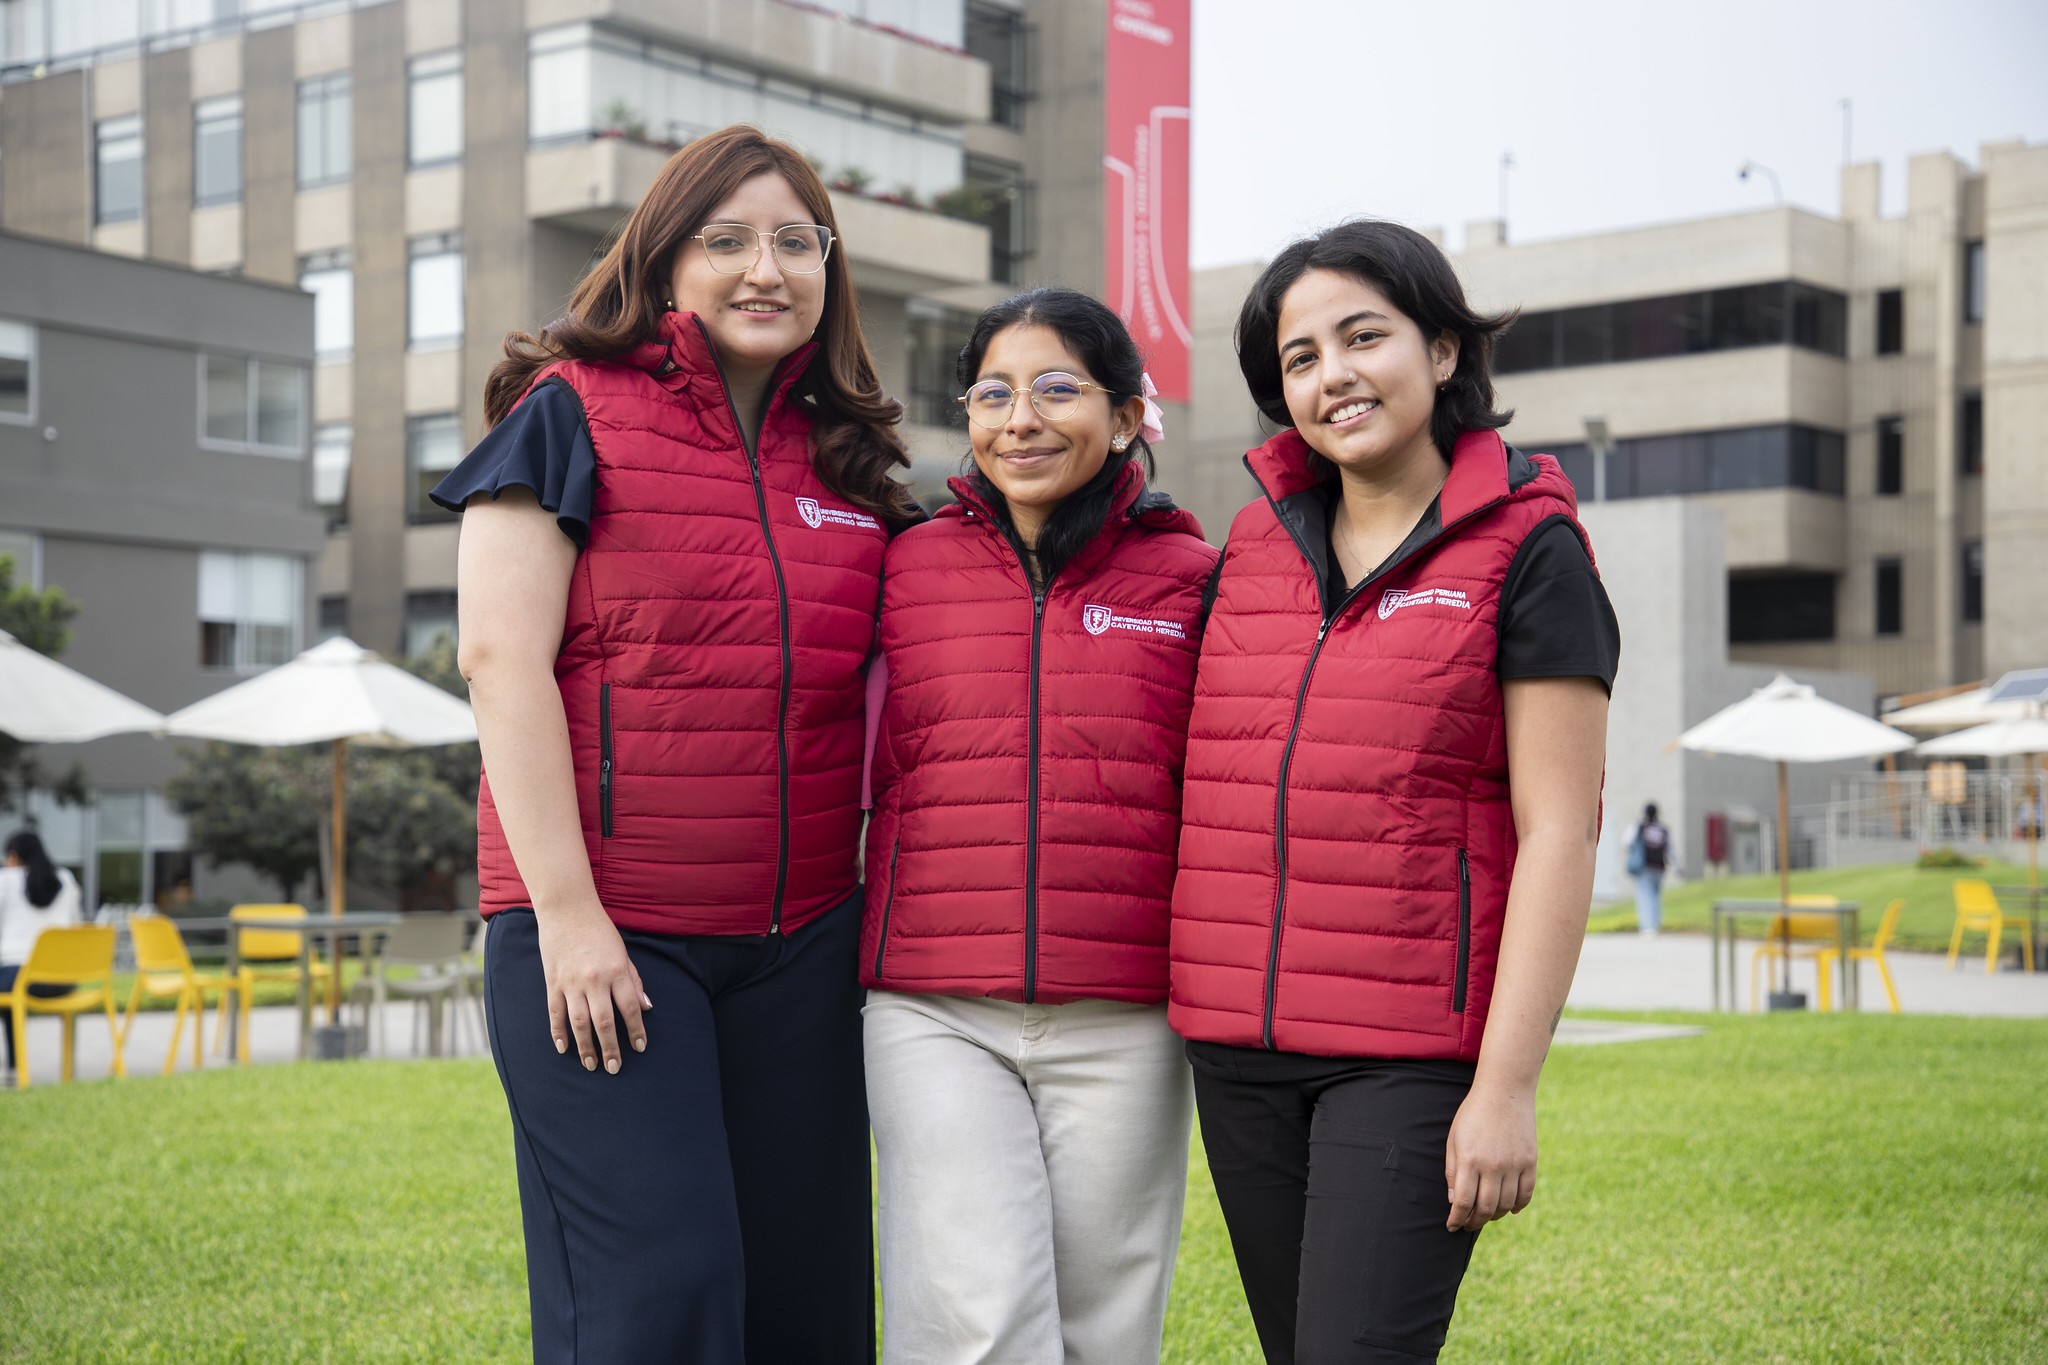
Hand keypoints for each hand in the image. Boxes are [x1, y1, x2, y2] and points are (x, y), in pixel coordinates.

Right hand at [535, 900, 650, 1073]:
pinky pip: (555, 1013)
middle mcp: (595, 979)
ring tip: (591, 1065)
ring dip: (586, 1047)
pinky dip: (558, 1032)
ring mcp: (571, 982)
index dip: (637, 1030)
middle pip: (605, 1022)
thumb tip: (646, 1008)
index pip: (630, 1008)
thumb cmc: (600, 931)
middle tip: (614, 1068)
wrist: (567, 909)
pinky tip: (563, 1048)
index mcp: (616, 971)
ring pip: (579, 1023)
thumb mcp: (623, 952)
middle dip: (611, 1048)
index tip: (640, 1047)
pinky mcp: (552, 982)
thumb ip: (634, 981)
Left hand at [1443, 1081, 1536, 1231]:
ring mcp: (1514, 1165)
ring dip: (1494, 1215)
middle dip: (1474, 1222)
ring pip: (1506, 1205)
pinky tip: (1508, 1209)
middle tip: (1468, 1225)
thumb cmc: (1473, 1114)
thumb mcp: (1454, 1138)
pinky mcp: (1530, 1162)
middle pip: (1485, 1208)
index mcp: (1469, 1160)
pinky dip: (1517, 1206)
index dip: (1457, 1219)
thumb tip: (1454, 1201)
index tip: (1452, 1226)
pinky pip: (1526, 1194)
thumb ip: (1452, 1170)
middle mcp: (1493, 1166)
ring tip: (1485, 1216)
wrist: (1504, 1091)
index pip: (1463, 1202)